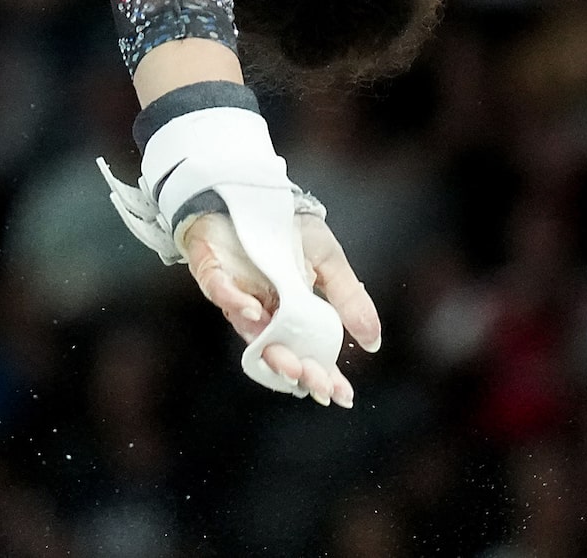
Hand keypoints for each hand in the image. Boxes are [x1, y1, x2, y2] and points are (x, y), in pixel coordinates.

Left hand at [178, 209, 380, 404]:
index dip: (324, 376)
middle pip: (279, 353)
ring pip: (250, 334)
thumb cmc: (289, 227)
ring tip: (290, 363)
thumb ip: (349, 300)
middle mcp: (264, 313)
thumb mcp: (329, 260)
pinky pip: (221, 292)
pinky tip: (255, 312)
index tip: (342, 395)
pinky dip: (236, 303)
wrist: (256, 191)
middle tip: (315, 382)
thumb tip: (373, 343)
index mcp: (292, 314)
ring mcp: (238, 296)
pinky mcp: (214, 273)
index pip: (309, 353)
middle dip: (297, 372)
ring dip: (270, 352)